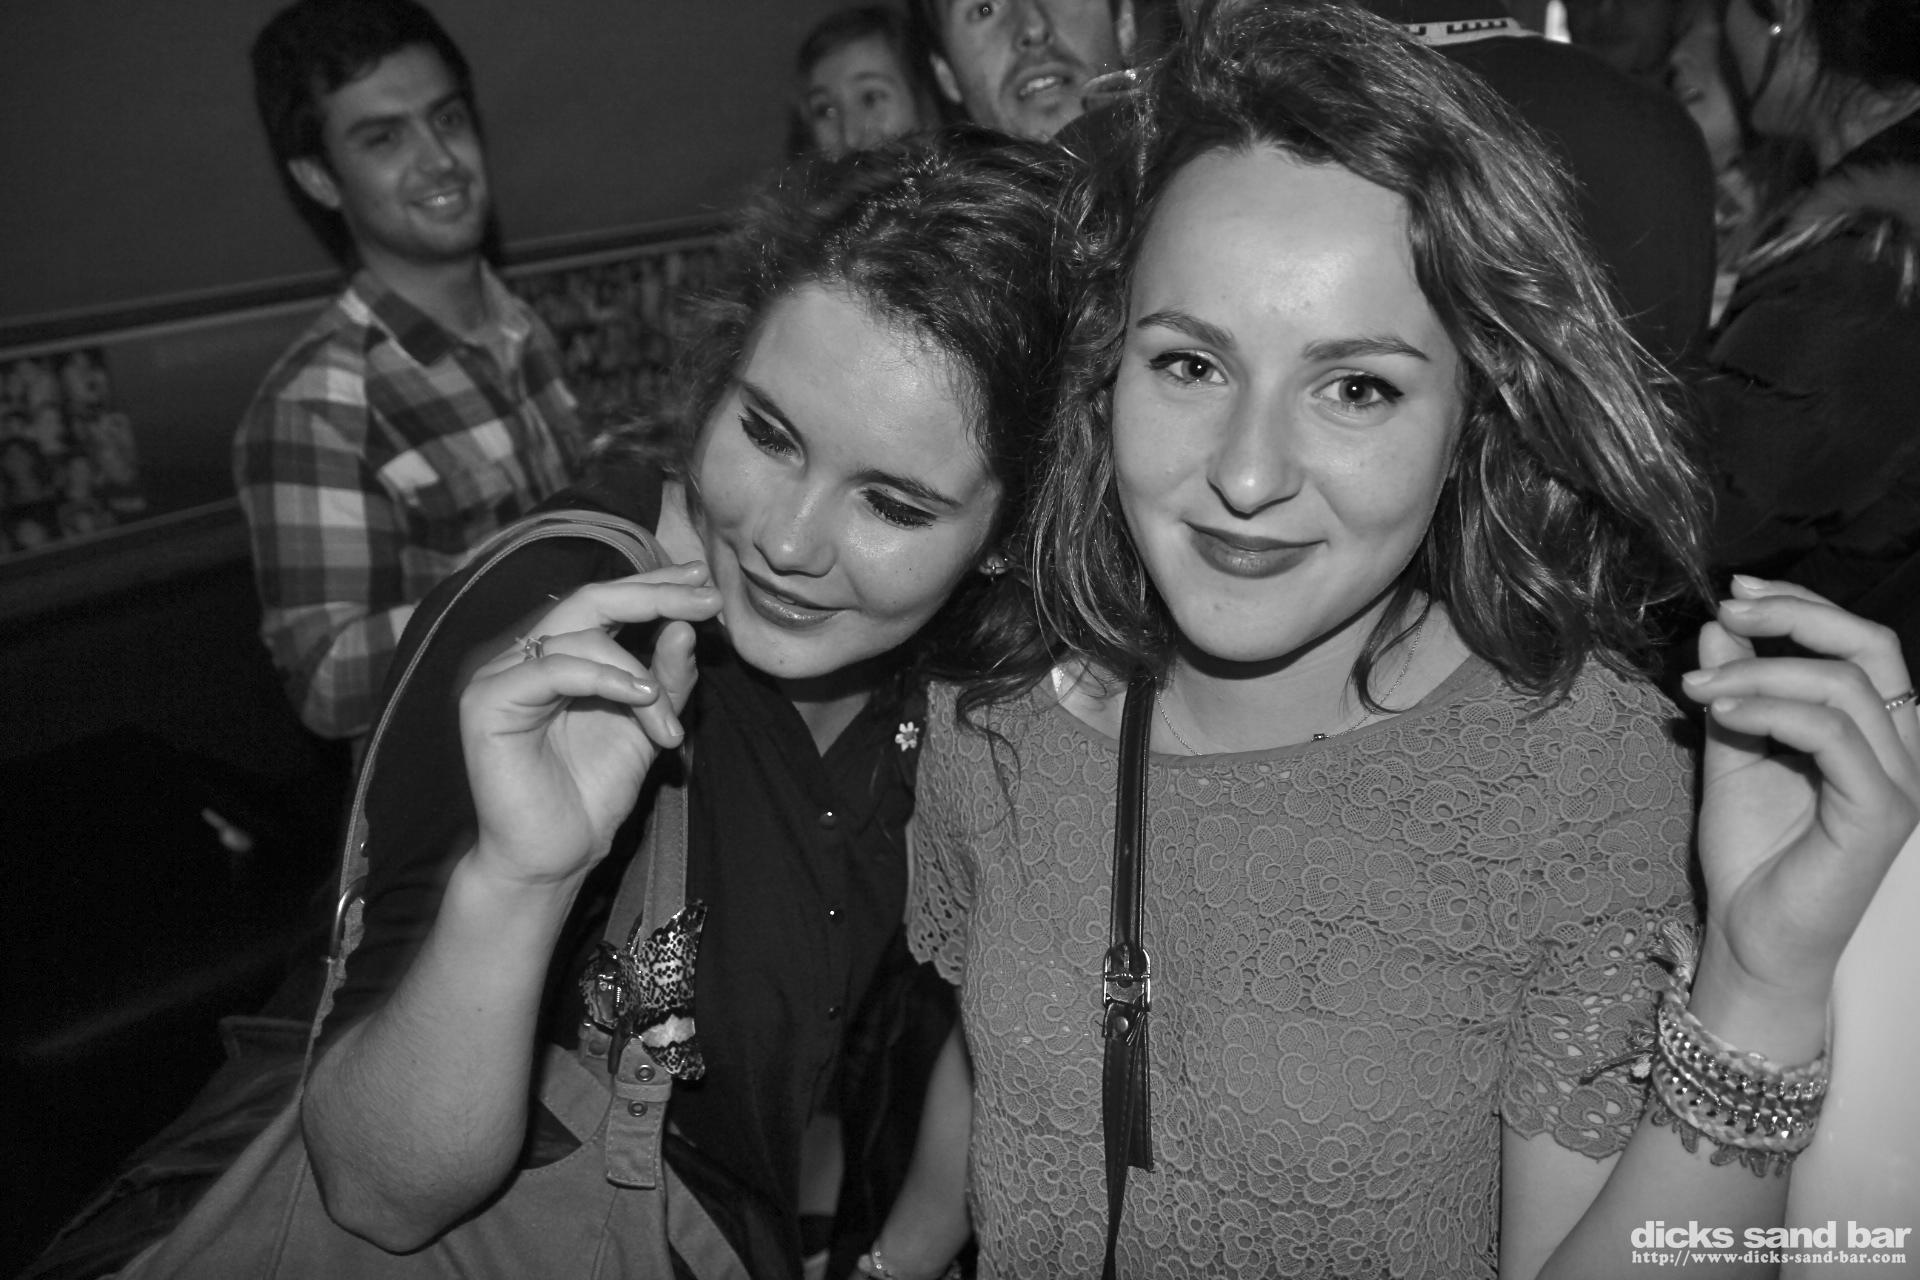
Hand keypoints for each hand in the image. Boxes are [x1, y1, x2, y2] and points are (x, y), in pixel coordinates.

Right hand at [458, 562, 720, 886]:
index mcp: (559, 657)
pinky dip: (605, 678)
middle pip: (588, 600)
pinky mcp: (487, 703)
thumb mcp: (647, 727)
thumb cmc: (591, 794)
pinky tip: (642, 700)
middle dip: (654, 595)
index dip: (653, 586)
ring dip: (640, 674)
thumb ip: (666, 680)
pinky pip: (554, 668)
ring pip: (580, 636)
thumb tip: (686, 626)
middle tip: (706, 600)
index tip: (703, 580)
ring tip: (668, 723)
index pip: (604, 604)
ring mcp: (501, 676)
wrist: (555, 857)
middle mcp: (525, 657)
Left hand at [1682, 576, 1919, 1002]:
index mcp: (1875, 733)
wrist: (1750, 939)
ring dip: (1759, 672)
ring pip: (1843, 687)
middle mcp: (1902, 752)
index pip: (1860, 643)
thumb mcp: (1734, 754)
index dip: (1803, 604)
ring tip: (1699, 686)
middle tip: (1728, 609)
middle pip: (1872, 647)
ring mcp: (1899, 783)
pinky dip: (1771, 711)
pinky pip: (1832, 737)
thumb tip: (1721, 626)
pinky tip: (1721, 712)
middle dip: (1796, 614)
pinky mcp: (1881, 814)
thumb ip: (1734, 693)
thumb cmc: (1751, 855)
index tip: (1736, 591)